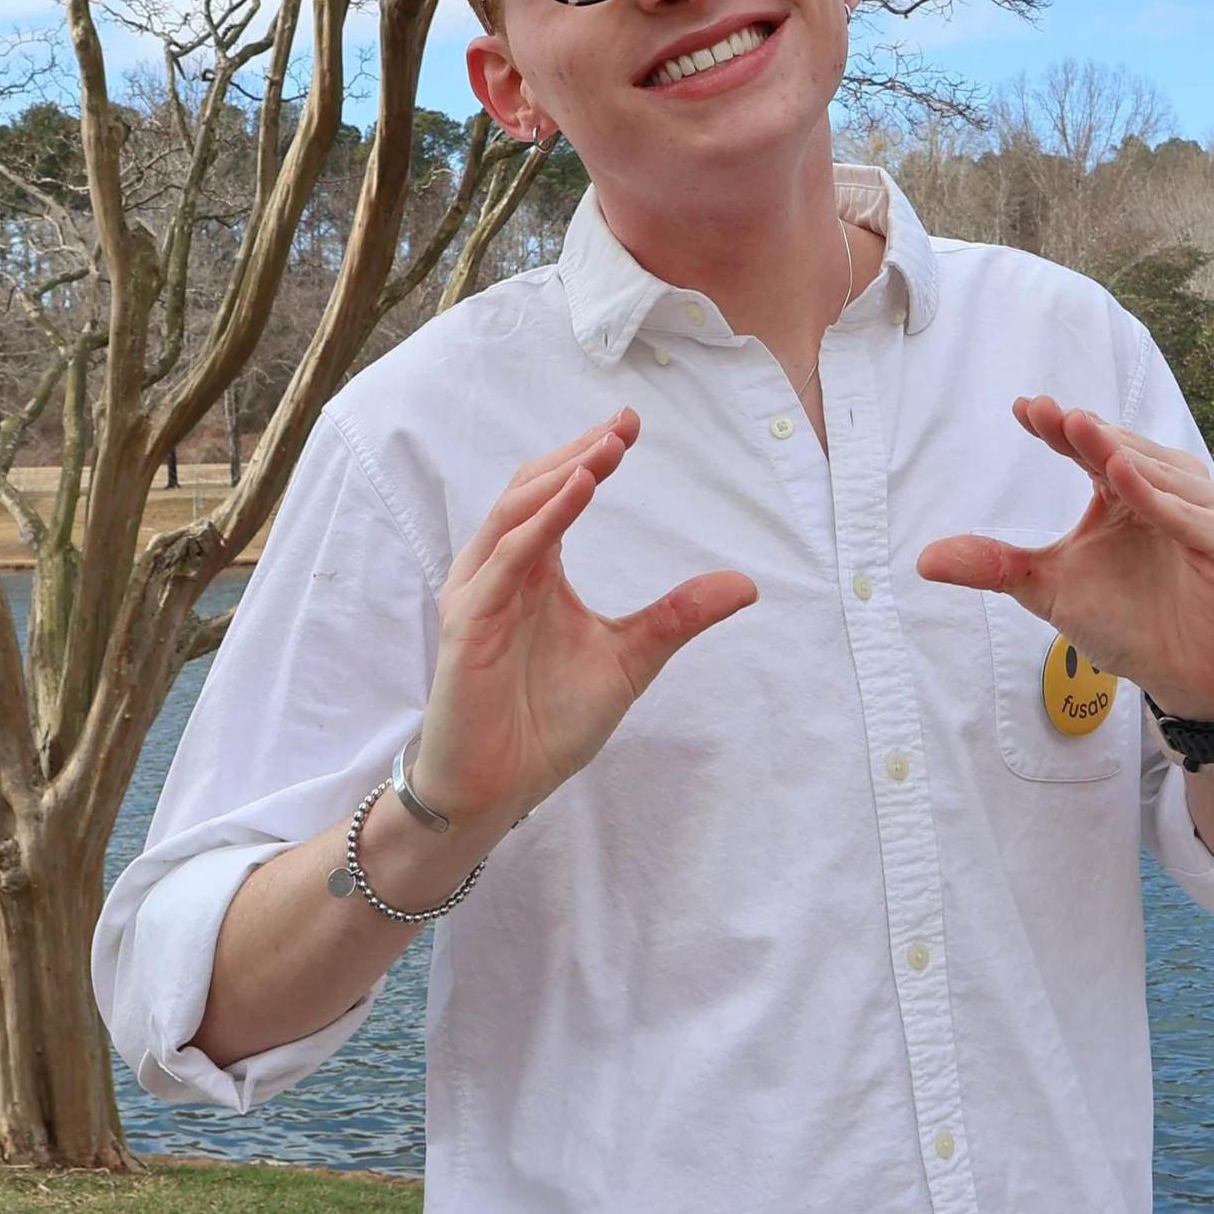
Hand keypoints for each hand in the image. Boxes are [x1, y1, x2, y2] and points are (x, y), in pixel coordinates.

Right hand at [414, 408, 755, 827]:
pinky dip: (541, 524)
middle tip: (623, 425)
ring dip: (561, 477)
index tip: (630, 426)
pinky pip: (504, 562)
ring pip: (515, 514)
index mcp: (533, 572)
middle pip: (532, 490)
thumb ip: (677, 616)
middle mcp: (500, 572)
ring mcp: (478, 595)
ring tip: (606, 450)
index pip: (557, 495)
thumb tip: (746, 584)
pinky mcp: (466, 625)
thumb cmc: (546, 724)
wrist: (497, 788)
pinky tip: (576, 495)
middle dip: (577, 453)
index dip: (590, 457)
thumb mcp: (630, 659)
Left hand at [917, 398, 1213, 719]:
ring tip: (1080, 429)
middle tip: (1046, 411)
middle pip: (1121, 450)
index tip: (1022, 408)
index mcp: (1125, 489)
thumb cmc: (1127, 622)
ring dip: (1120, 452)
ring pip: (1158, 473)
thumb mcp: (1049, 589)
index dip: (1058, 428)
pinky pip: (1187, 516)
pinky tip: (1122, 477)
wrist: (1185, 675)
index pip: (1088, 448)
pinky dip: (1158, 498)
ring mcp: (1199, 513)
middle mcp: (1165, 490)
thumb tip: (924, 559)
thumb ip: (997, 566)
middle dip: (1083, 431)